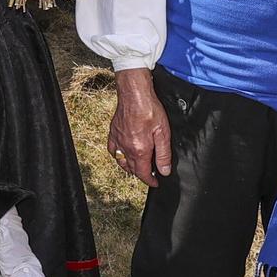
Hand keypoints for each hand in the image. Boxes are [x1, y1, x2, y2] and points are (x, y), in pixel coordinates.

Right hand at [108, 68, 171, 187]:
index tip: (156, 183)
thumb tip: (164, 171)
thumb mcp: (163, 133)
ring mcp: (117, 141)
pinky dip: (118, 156)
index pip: (143, 173)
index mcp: (139, 150)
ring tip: (138, 166)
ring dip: (130, 167)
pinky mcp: (113, 132)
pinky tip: (123, 153)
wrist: (134, 93)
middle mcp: (126, 148)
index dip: (150, 181)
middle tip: (150, 174)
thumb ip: (163, 154)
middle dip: (141, 174)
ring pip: (121, 162)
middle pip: (132, 169)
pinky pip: (112, 150)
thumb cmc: (150, 109)